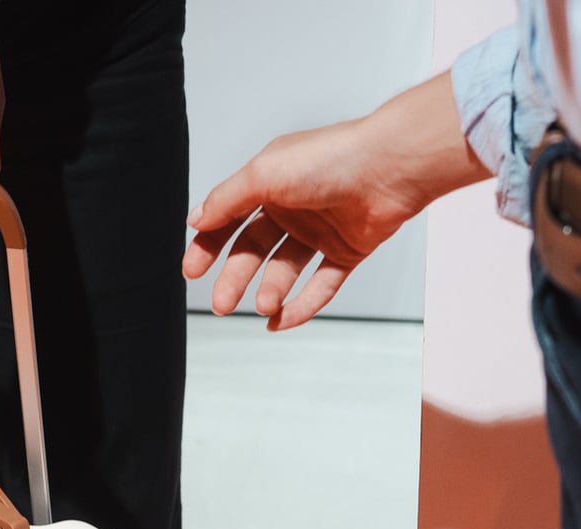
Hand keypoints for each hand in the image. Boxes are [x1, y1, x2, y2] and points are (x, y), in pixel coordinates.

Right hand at [182, 71, 489, 329]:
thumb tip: (196, 221)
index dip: (208, 245)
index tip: (191, 271)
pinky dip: (302, 305)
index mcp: (270, 182)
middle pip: (254, 250)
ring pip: (285, 270)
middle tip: (221, 303)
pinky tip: (283, 320)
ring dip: (270, 291)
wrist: (389, 168)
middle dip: (235, 278)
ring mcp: (321, 231)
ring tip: (262, 307)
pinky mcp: (347, 251)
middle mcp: (294, 206)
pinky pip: (320, 285)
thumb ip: (226, 199)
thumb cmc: (330, 158)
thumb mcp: (263, 173)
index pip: (230, 218)